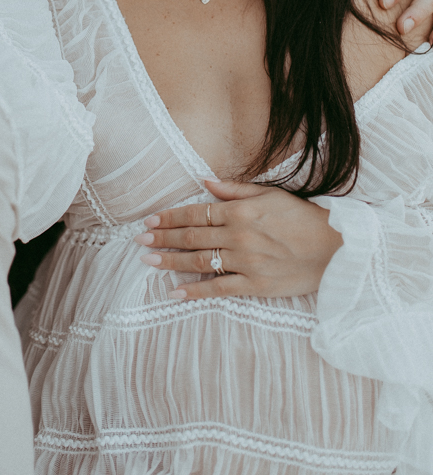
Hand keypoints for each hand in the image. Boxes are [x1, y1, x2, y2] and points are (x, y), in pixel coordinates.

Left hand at [133, 179, 342, 299]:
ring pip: (198, 261)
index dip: (170, 217)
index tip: (150, 221)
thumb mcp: (269, 194)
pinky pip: (218, 289)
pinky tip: (174, 292)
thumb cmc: (303, 218)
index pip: (195, 212)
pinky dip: (195, 291)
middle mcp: (238, 236)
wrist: (336, 248)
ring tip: (148, 260)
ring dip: (170, 261)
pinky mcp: (255, 286)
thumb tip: (204, 182)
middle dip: (163, 238)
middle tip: (139, 240)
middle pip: (191, 236)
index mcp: (240, 211)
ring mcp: (245, 262)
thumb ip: (234, 190)